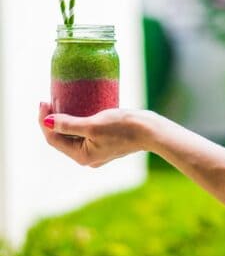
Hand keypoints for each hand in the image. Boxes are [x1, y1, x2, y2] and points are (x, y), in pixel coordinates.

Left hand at [39, 103, 156, 166]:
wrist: (151, 131)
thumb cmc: (123, 128)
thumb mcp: (93, 124)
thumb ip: (69, 124)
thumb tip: (47, 122)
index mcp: (81, 156)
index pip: (53, 138)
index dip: (44, 120)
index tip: (43, 101)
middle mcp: (87, 157)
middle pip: (61, 138)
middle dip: (52, 120)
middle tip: (49, 99)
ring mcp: (96, 150)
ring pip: (72, 134)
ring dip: (64, 119)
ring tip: (60, 102)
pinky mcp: (105, 142)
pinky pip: (84, 132)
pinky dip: (78, 121)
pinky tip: (79, 108)